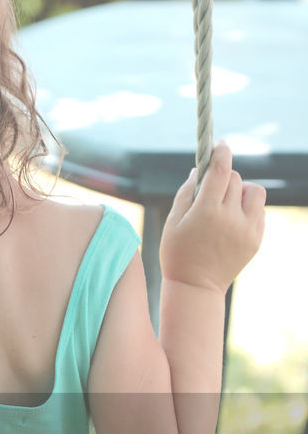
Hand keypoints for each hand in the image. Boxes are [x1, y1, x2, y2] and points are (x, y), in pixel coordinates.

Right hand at [160, 142, 265, 293]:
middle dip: (223, 179)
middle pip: (235, 179)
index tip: (220, 145)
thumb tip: (199, 169)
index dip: (220, 152)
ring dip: (241, 192)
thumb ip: (186, 192)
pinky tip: (232, 223)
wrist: (196, 288)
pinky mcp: (256, 239)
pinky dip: (247, 210)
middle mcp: (230, 218)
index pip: (220, 170)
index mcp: (206, 212)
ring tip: (227, 206)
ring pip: (254, 192)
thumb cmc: (178, 253)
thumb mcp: (173, 222)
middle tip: (212, 190)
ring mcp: (247, 230)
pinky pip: (258, 211)